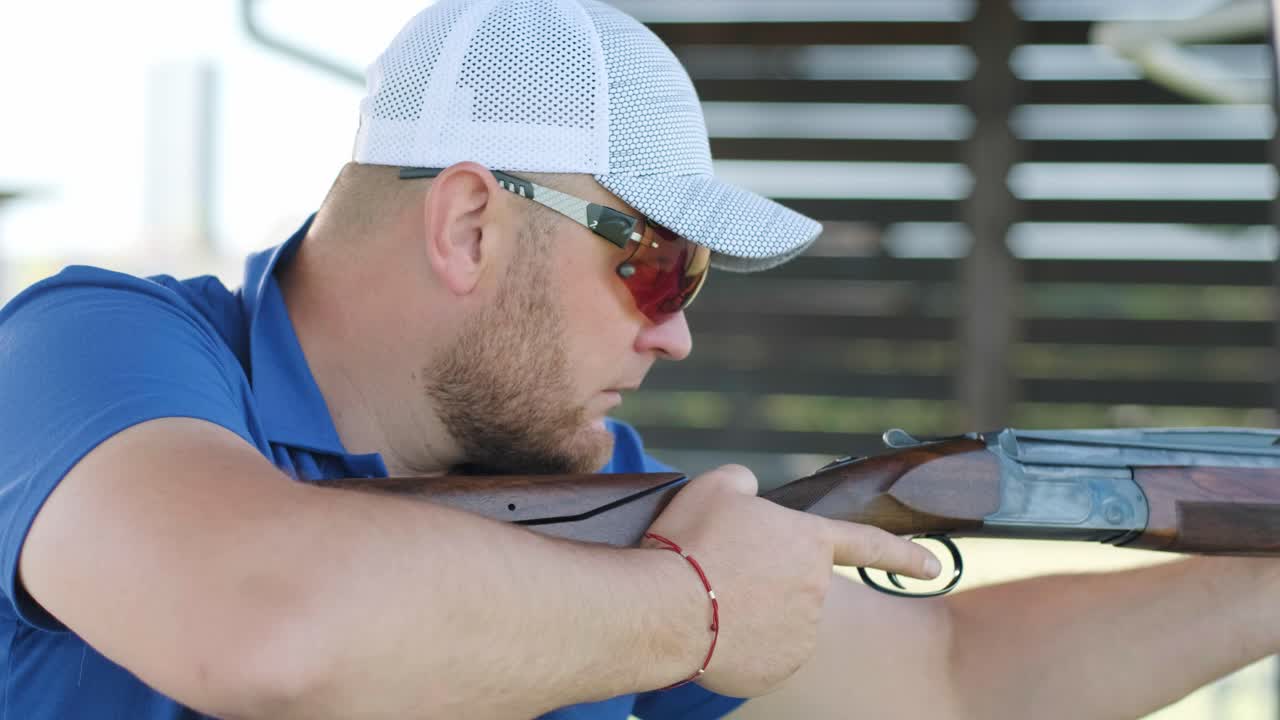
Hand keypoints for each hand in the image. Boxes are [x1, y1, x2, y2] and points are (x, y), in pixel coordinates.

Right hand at [644, 464, 939, 697]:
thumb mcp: (716, 486)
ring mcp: (801, 635)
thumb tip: (749, 493)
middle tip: (719, 572)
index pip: (868, 544)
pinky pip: (761, 654)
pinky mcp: (777, 669)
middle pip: (794, 583)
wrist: (666, 605)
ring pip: (777, 620)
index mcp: (809, 541)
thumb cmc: (691, 541)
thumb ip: (745, 482)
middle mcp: (816, 590)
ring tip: (708, 600)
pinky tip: (712, 630)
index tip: (933, 568)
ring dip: (749, 611)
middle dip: (764, 580)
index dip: (902, 554)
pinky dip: (740, 645)